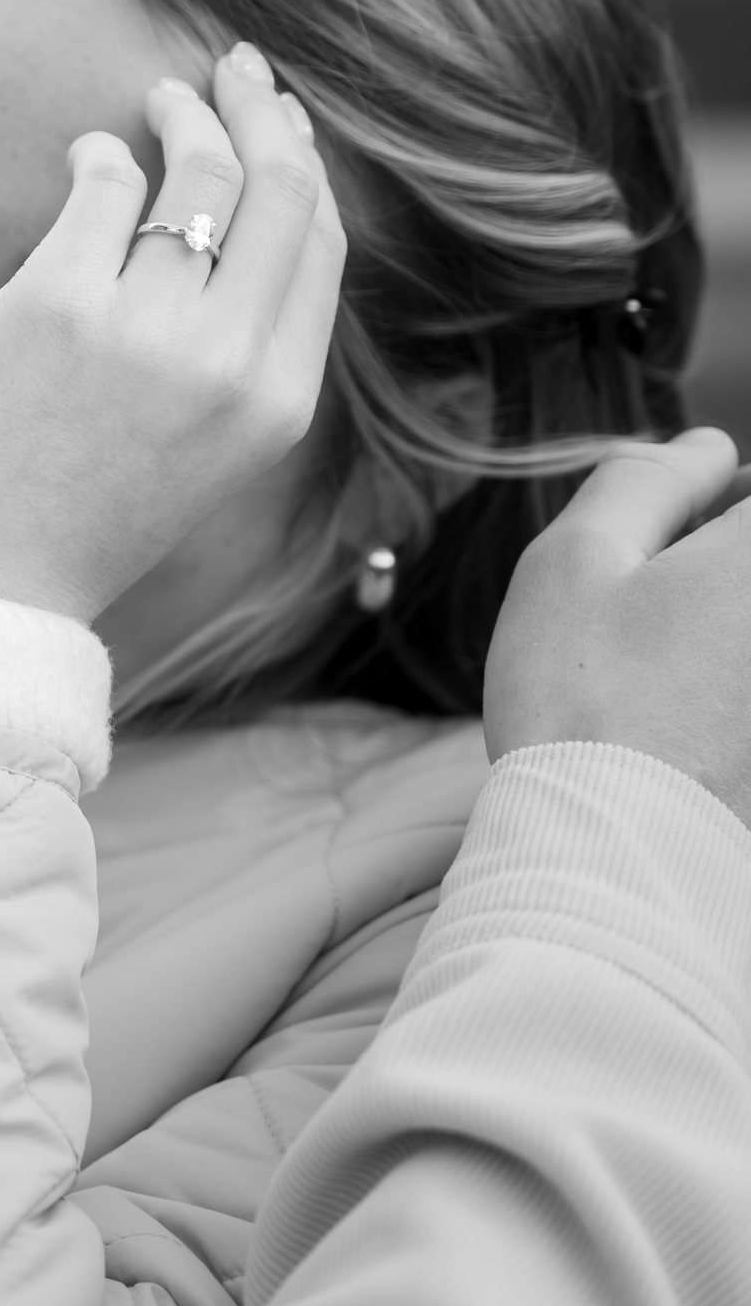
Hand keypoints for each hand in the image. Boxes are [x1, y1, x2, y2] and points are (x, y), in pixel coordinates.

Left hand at [0, 42, 345, 621]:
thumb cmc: (85, 515)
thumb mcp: (209, 450)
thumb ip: (242, 349)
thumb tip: (246, 217)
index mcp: (279, 403)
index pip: (322, 245)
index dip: (305, 168)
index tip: (283, 123)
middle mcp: (227, 359)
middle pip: (280, 186)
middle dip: (263, 110)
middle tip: (236, 68)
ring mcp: (144, 324)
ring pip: (198, 170)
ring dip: (182, 113)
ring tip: (161, 99)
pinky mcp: (57, 296)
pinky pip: (106, 182)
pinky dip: (103, 154)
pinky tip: (93, 156)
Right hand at [485, 429, 750, 826]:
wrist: (610, 858)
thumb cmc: (579, 703)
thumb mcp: (574, 561)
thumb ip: (646, 482)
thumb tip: (708, 447)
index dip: (724, 502)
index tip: (685, 527)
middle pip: (749, 571)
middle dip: (718, 575)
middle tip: (661, 611)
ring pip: (742, 636)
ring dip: (718, 639)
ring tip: (673, 679)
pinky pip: (745, 698)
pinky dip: (728, 699)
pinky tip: (690, 731)